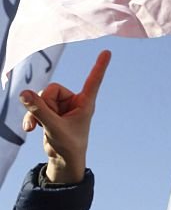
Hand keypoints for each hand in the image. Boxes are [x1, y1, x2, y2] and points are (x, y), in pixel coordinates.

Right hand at [20, 51, 110, 184]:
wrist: (62, 158)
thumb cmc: (68, 144)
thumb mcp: (54, 128)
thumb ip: (39, 110)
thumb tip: (24, 93)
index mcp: (85, 103)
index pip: (93, 81)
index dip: (99, 66)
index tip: (108, 51)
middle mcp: (74, 101)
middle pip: (51, 90)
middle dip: (43, 104)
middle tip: (47, 121)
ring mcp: (61, 105)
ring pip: (40, 97)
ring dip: (34, 112)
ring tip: (37, 127)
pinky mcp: (50, 110)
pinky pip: (34, 104)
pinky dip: (31, 116)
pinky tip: (31, 128)